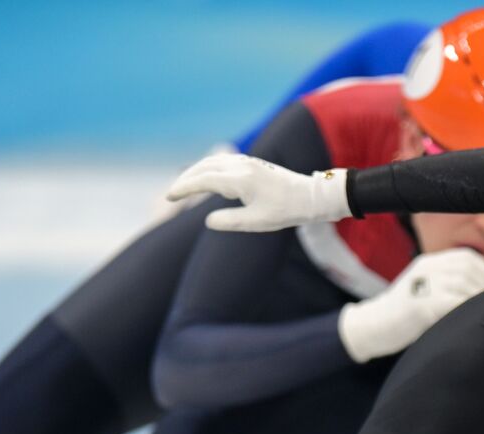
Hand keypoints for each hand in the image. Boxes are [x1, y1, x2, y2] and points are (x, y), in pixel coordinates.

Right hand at [164, 154, 350, 231]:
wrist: (313, 196)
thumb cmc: (288, 210)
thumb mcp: (258, 222)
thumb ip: (230, 221)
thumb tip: (208, 220)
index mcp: (240, 179)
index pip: (203, 180)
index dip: (184, 187)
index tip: (170, 195)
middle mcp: (241, 166)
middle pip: (204, 167)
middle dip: (186, 179)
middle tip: (173, 193)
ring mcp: (248, 162)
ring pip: (213, 162)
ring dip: (197, 172)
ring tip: (186, 186)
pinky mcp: (253, 164)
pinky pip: (224, 162)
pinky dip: (210, 168)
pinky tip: (208, 177)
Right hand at [337, 248, 483, 361]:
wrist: (372, 327)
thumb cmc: (404, 315)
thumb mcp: (425, 289)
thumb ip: (447, 284)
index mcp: (429, 263)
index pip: (467, 257)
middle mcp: (427, 269)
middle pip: (468, 269)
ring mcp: (423, 284)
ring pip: (464, 284)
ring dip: (479, 299)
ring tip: (481, 313)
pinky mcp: (421, 304)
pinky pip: (455, 302)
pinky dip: (467, 309)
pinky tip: (468, 320)